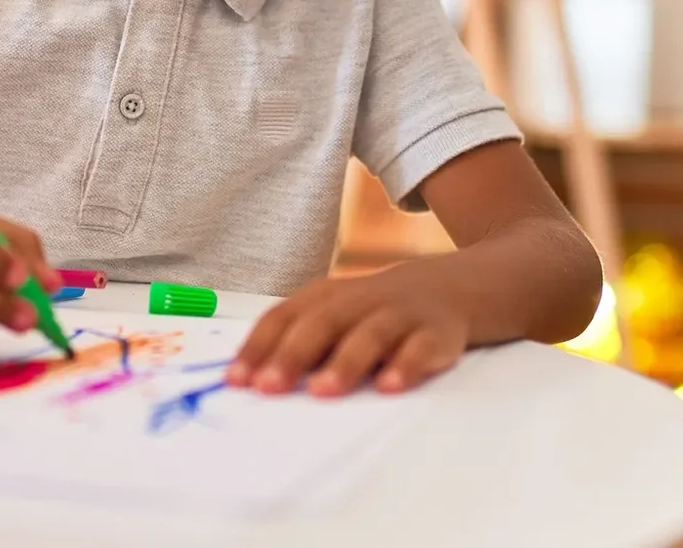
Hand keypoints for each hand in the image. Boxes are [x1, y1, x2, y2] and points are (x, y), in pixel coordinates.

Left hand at [227, 267, 470, 396]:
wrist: (445, 289)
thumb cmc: (371, 314)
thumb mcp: (332, 316)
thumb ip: (295, 343)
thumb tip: (248, 383)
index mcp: (324, 297)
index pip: (284, 317)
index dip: (259, 347)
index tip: (237, 380)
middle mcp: (359, 301)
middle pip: (322, 323)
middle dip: (293, 355)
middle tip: (270, 387)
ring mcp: (398, 315)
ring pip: (370, 334)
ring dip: (345, 362)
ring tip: (323, 391)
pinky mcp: (435, 333)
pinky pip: (420, 348)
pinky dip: (405, 366)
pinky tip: (389, 386)